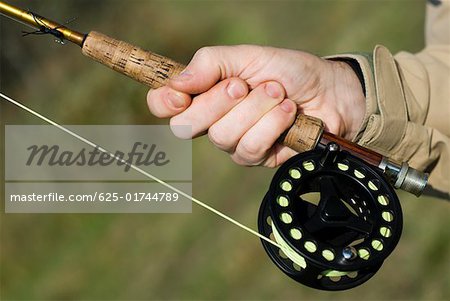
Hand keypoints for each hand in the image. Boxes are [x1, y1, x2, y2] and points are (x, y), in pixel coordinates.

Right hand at [147, 45, 364, 166]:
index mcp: (204, 93)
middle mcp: (213, 120)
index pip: (163, 105)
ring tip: (277, 93)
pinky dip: (271, 125)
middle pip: (187, 126)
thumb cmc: (288, 71)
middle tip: (244, 85)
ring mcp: (233, 142)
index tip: (181, 95)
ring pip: (222, 136)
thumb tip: (176, 83)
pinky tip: (287, 113)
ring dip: (254, 110)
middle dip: (218, 102)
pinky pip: (250, 148)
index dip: (164, 103)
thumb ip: (210, 64)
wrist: (329, 91)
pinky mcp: (256, 157)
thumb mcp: (248, 56)